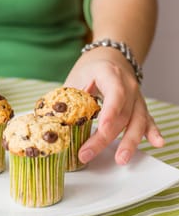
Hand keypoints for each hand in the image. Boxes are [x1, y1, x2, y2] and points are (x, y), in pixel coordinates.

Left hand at [64, 47, 164, 164]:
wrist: (109, 57)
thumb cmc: (90, 69)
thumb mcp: (76, 77)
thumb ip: (69, 98)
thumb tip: (57, 121)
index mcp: (110, 73)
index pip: (115, 93)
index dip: (109, 111)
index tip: (101, 127)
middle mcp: (128, 85)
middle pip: (122, 114)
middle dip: (105, 137)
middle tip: (87, 153)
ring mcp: (136, 96)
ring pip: (137, 120)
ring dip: (129, 141)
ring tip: (121, 158)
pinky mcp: (139, 106)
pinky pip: (147, 120)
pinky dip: (152, 132)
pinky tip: (157, 143)